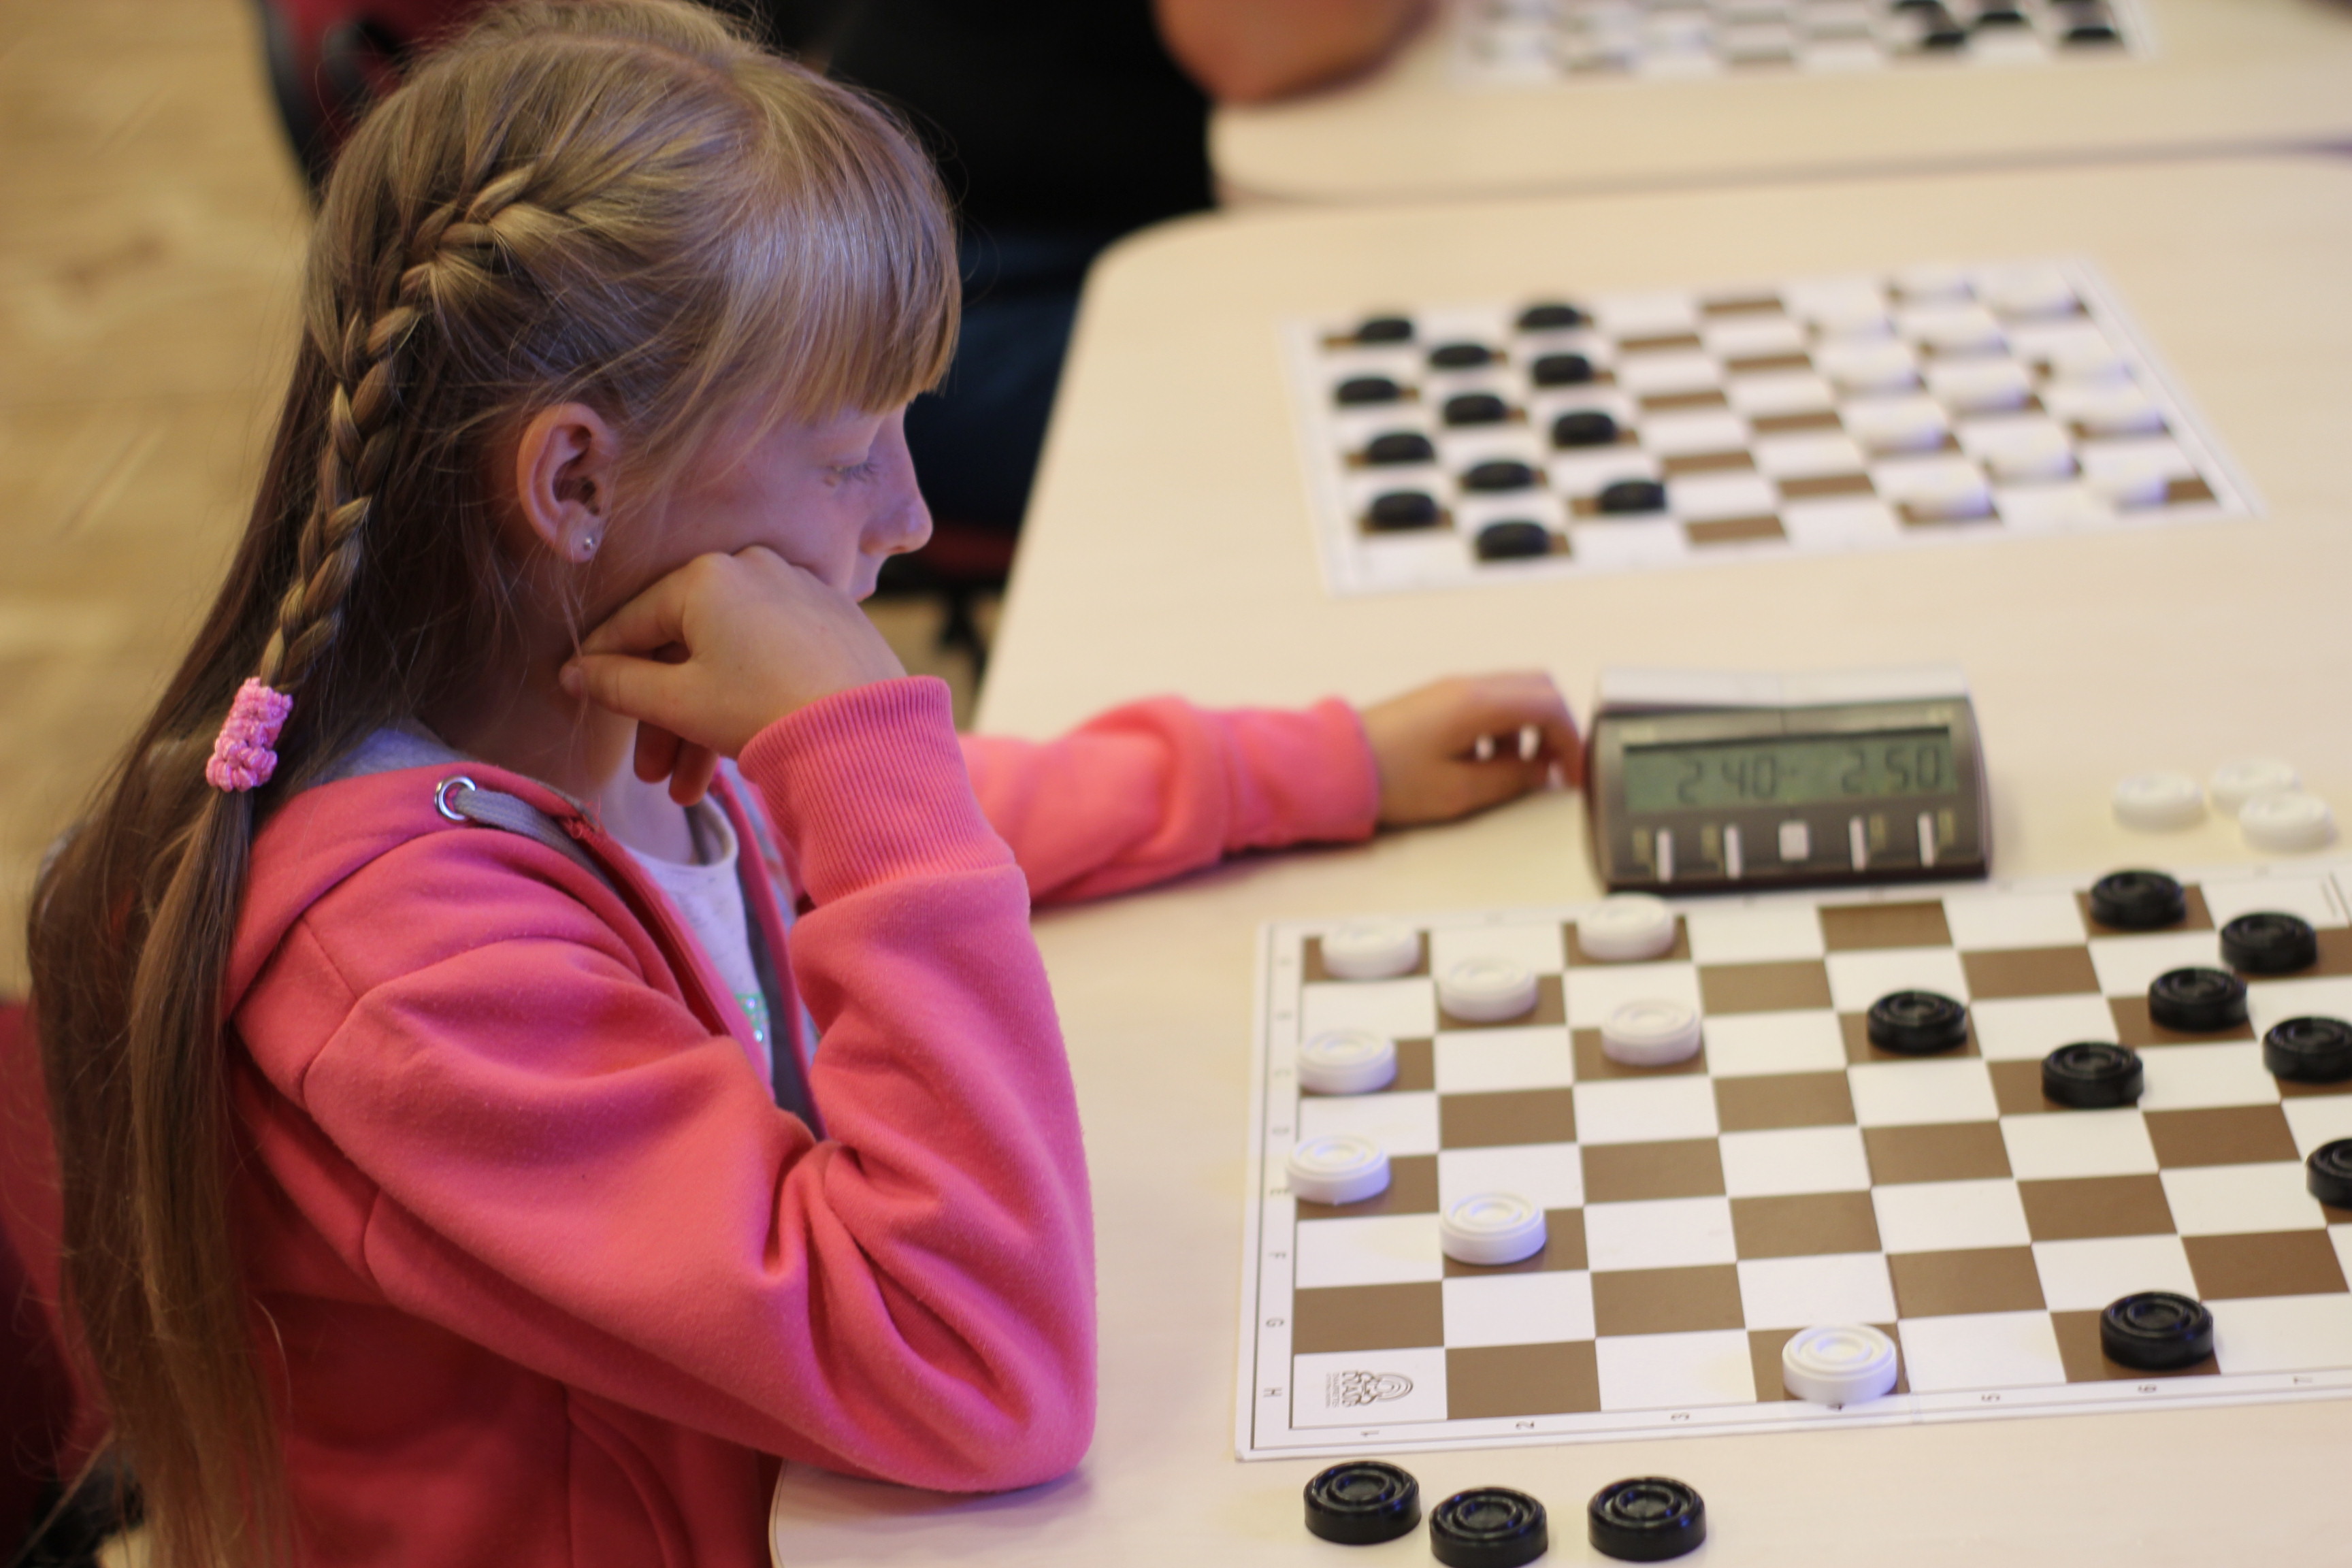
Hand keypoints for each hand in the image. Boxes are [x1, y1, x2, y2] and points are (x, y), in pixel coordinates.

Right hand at [559, 548, 905, 802]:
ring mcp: (799, 590)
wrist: (868, 732)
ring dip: (701, 723)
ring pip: (729, 658)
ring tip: (692, 791)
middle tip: (652, 776)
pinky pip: (771, 656)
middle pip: (685, 646)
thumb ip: (618, 685)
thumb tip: (575, 673)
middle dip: (663, 718)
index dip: (604, 666)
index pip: (634, 621)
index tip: (582, 696)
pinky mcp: (834, 620)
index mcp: (706, 575)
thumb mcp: (679, 702)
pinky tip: (736, 754)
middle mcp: (753, 568)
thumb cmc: (764, 710)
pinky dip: (746, 699)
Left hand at [1359, 672, 1581, 828]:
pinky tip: (1483, 765)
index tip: (1574, 772)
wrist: (1334, 766)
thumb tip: (1541, 773)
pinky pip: (1485, 706)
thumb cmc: (1388, 779)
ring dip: (1527, 731)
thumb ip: (1510, 779)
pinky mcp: (1437, 702)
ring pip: (1512, 697)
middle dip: (1555, 729)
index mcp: (1478, 703)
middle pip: (1537, 689)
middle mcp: (1467, 687)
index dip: (1572, 739)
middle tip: (1555, 768)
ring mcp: (1450, 691)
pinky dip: (1501, 731)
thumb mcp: (1460, 791)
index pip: (1550, 704)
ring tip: (1514, 773)